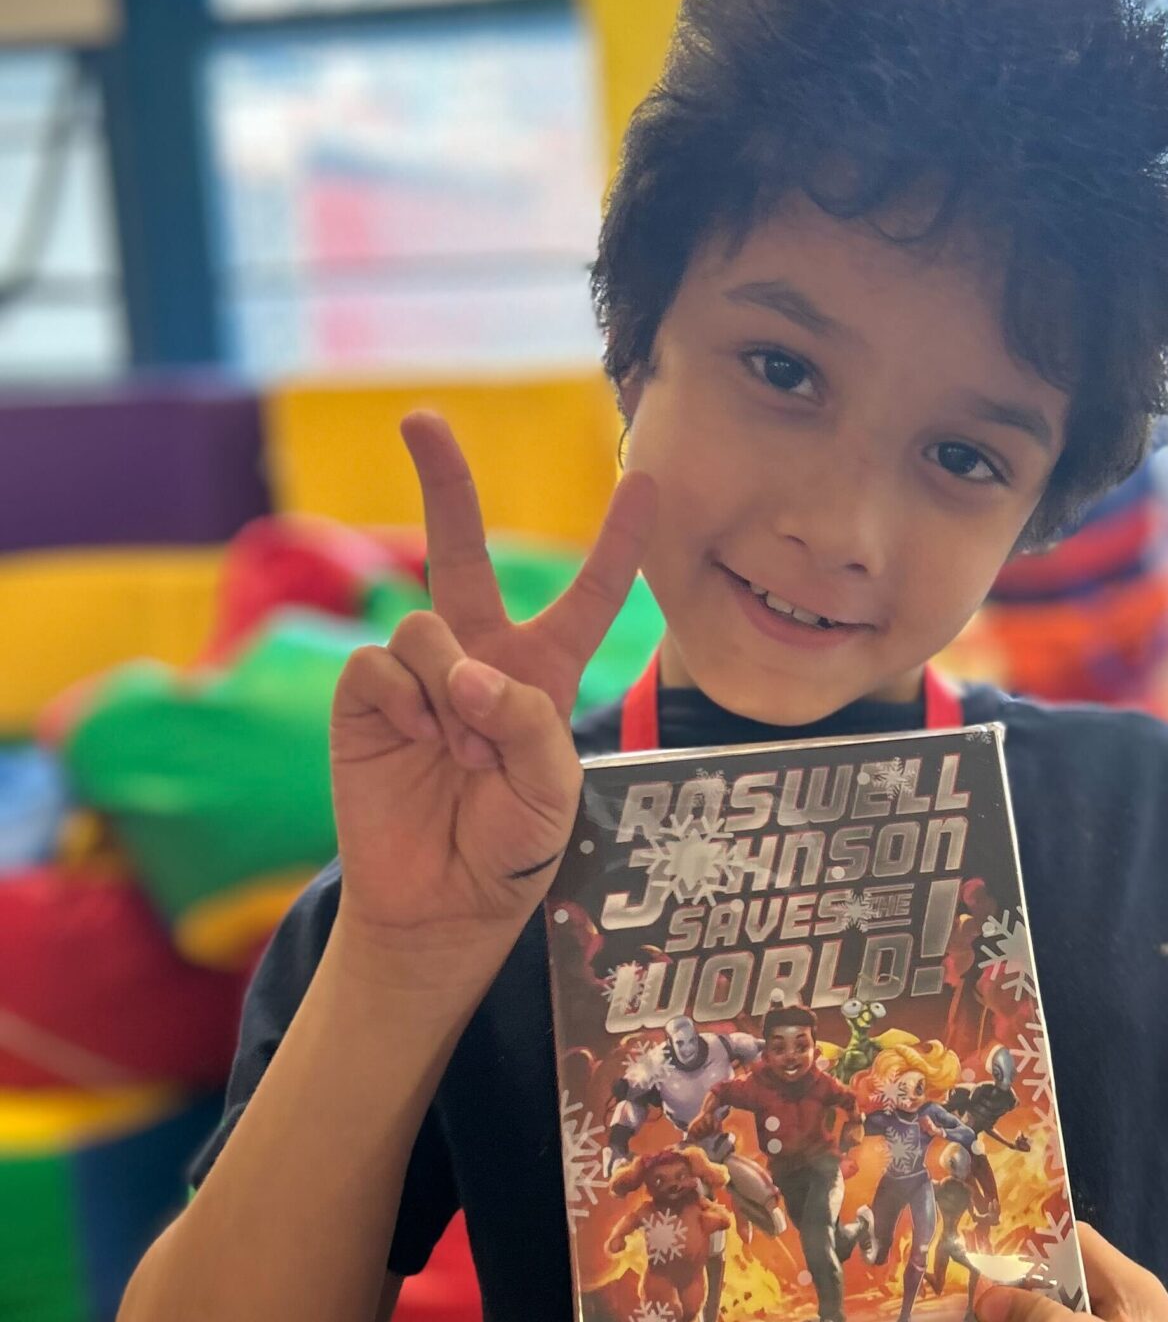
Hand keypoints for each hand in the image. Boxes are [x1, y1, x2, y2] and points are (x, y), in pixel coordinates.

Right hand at [330, 411, 655, 977]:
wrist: (443, 903)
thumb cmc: (512, 847)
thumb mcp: (553, 791)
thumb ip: (527, 723)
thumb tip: (466, 675)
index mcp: (545, 673)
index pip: (587, 595)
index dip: (617, 542)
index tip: (647, 481)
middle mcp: (480, 658)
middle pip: (461, 552)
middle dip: (442, 481)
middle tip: (419, 418)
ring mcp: (420, 675)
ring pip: (426, 624)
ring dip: (449, 690)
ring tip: (463, 753)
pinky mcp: (366, 698)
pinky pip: (379, 664)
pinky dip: (404, 705)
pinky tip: (416, 746)